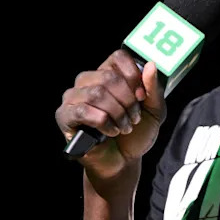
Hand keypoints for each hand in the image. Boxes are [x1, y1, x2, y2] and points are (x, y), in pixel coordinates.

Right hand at [55, 50, 167, 180]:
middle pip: (108, 76)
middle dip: (127, 100)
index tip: (141, 97)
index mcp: (108, 73)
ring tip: (124, 128)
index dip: (133, 76)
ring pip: (96, 93)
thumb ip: (154, 89)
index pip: (117, 57)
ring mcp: (73, 97)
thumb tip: (151, 65)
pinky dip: (103, 123)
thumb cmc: (136, 134)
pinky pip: (82, 111)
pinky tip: (110, 132)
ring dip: (117, 113)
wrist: (123, 161)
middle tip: (134, 117)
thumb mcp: (154, 111)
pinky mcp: (65, 115)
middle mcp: (88, 81)